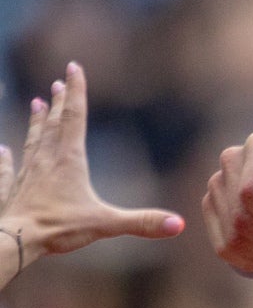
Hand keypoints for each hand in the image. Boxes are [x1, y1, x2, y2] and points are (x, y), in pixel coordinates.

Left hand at [1, 64, 184, 273]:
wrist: (13, 240)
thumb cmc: (58, 229)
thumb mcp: (106, 224)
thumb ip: (142, 222)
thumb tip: (179, 225)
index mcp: (69, 160)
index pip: (75, 117)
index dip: (77, 91)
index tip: (73, 67)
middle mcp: (46, 160)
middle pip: (54, 124)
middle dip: (59, 102)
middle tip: (58, 82)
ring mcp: (27, 174)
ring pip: (33, 140)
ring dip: (37, 122)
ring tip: (36, 104)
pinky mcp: (12, 190)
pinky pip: (8, 170)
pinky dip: (5, 159)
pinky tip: (2, 151)